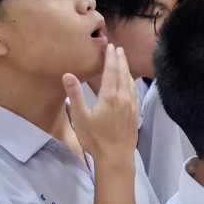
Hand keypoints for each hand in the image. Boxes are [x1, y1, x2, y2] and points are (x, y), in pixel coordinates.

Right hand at [64, 45, 138, 166]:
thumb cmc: (95, 139)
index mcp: (110, 96)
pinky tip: (129, 83)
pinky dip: (131, 83)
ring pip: (130, 82)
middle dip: (120, 60)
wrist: (116, 157)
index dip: (111, 58)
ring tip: (124, 61)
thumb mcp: (80, 117)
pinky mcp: (135, 114)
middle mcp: (123, 98)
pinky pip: (134, 92)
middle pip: (123, 74)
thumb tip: (68, 74)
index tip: (111, 46)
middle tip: (118, 49)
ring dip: (126, 70)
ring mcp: (131, 106)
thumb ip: (75, 94)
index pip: (111, 71)